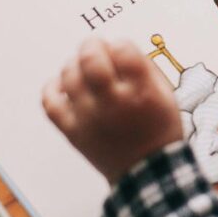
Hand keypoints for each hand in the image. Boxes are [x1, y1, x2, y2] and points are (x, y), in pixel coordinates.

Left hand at [42, 38, 181, 183]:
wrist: (148, 171)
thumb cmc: (159, 129)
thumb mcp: (167, 95)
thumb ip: (144, 68)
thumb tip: (118, 48)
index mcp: (142, 92)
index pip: (123, 50)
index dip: (120, 45)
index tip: (122, 51)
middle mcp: (113, 102)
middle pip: (90, 59)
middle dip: (92, 45)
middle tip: (95, 47)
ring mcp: (89, 117)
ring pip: (68, 76)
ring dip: (74, 63)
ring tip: (82, 66)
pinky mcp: (72, 131)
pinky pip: (50, 103)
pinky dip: (52, 87)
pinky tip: (63, 84)